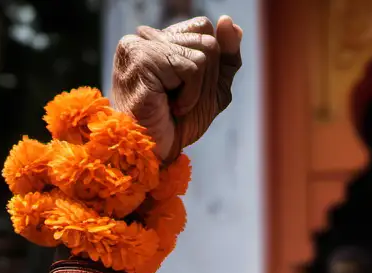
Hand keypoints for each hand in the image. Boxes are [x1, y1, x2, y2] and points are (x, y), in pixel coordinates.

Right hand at [110, 14, 241, 160]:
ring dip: (198, 89)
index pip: (205, 28)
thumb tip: (230, 23)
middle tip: (181, 100)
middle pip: (208, 40)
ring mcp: (141, 43)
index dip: (211, 64)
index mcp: (162, 39)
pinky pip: (192, 68)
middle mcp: (148, 36)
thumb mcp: (213, 90)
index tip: (188, 89)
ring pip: (204, 52)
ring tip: (174, 104)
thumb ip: (226, 59)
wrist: (154, 152)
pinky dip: (191, 95)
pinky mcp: (140, 56)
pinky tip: (170, 106)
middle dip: (206, 80)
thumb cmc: (178, 123)